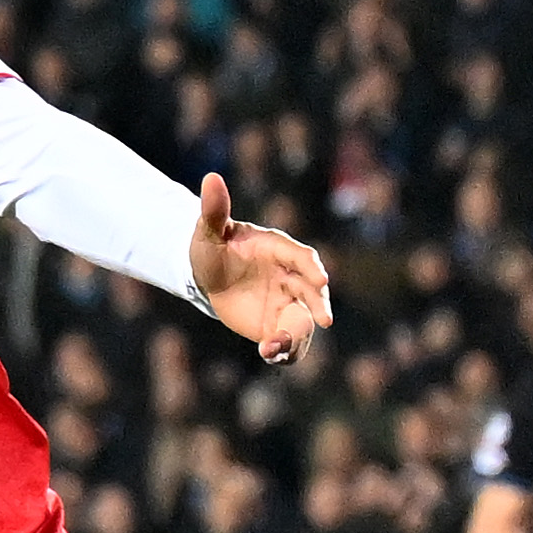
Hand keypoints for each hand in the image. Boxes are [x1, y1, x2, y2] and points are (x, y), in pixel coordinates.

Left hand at [185, 173, 330, 364]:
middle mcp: (288, 276)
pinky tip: (268, 354)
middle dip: (318, 304)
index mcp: (278, 249)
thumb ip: (214, 210)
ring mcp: (285, 301)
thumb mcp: (208, 231)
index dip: (312, 268)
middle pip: (310, 290)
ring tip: (278, 348)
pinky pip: (286, 340)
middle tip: (324, 320)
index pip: (301, 257)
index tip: (321, 278)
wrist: (209, 276)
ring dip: (296, 335)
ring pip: (302, 319)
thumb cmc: (213, 248)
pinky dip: (282, 349)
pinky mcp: (276, 324)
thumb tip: (210, 178)